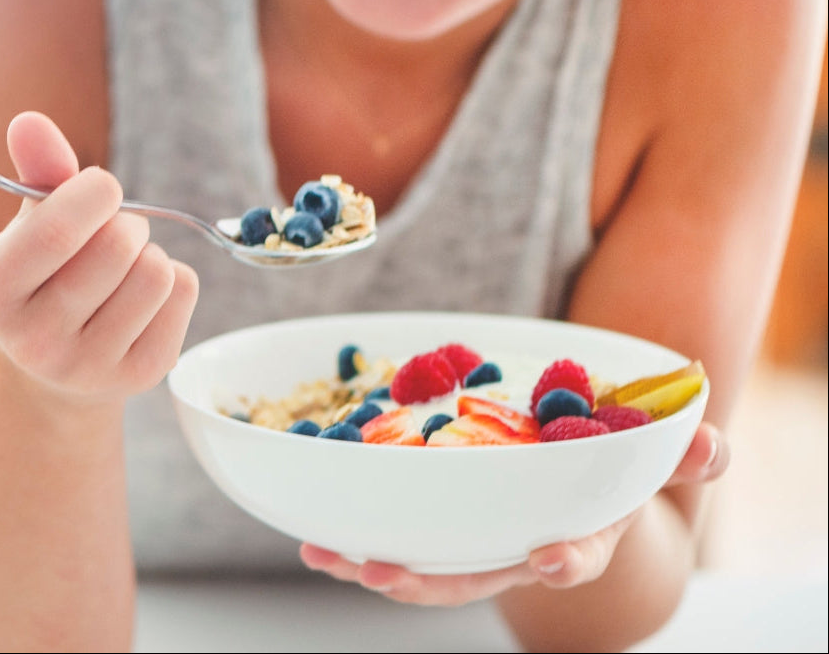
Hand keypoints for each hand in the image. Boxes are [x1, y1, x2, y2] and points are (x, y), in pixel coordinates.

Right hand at [0, 111, 198, 402]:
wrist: (58, 364)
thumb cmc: (47, 271)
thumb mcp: (32, 222)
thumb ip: (37, 171)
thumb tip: (29, 121)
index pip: (55, 230)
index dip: (94, 193)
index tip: (102, 187)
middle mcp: (33, 339)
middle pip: (118, 247)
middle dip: (126, 222)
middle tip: (112, 233)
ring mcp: (88, 366)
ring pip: (157, 271)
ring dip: (150, 252)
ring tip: (124, 268)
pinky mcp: (141, 375)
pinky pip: (185, 292)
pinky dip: (175, 280)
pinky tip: (142, 297)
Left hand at [301, 421, 728, 603]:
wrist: (577, 478)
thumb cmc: (615, 468)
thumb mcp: (653, 454)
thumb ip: (683, 451)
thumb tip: (712, 443)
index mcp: (576, 531)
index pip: (576, 554)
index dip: (567, 561)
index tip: (551, 560)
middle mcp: (517, 547)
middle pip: (473, 576)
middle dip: (427, 581)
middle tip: (382, 572)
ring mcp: (474, 540)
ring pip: (422, 566)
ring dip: (372, 563)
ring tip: (325, 553)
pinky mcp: (441, 522)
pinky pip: (398, 535)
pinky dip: (357, 534)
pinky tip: (314, 529)